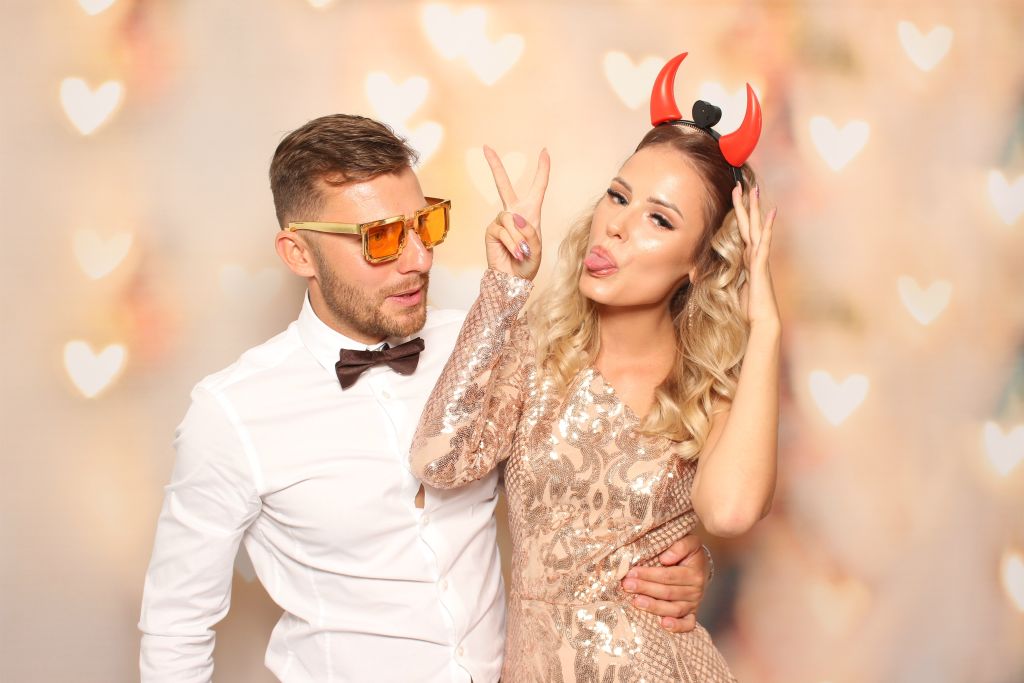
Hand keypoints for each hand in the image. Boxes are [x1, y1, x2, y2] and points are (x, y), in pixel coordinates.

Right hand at [483, 146, 549, 280]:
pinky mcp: (491, 230)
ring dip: (519, 238)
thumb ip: (530, 233)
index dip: (542, 170)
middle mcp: (514, 213)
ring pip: (511, 220)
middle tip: (486, 147)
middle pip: (503, 184)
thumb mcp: (536, 249)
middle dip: (495, 165)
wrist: (513, 279)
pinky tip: (515, 252)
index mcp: (531, 213)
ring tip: (522, 252)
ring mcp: (501, 220)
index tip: (544, 152)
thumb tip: (514, 217)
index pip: (538, 187)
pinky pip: (503, 230)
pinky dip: (512, 243)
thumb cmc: (528, 264)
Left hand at [620, 533, 707, 632]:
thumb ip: (680, 546)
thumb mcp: (689, 542)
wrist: (700, 565)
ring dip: (654, 607)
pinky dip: (677, 627)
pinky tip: (664, 625)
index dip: (649, 575)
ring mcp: (693, 604)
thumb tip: (665, 558)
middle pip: (667, 592)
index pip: (668, 575)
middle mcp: (695, 591)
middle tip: (627, 586)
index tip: (631, 572)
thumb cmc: (688, 552)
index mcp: (694, 573)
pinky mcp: (692, 614)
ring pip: (673, 609)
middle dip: (645, 589)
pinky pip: (687, 624)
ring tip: (636, 602)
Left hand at [733, 183, 779, 327]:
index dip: (738, 214)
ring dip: (755, 209)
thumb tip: (706, 272)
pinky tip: (771, 213)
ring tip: (754, 190)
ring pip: (755, 228)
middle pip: (748, 224)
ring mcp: (759, 258)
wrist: (760, 319)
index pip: (741, 231)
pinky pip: (764, 242)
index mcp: (747, 258)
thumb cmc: (747, 306)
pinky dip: (766, 227)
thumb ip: (724, 276)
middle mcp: (754, 254)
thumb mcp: (730, 287)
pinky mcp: (761, 264)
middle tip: (743, 184)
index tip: (735, 198)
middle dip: (745, 204)